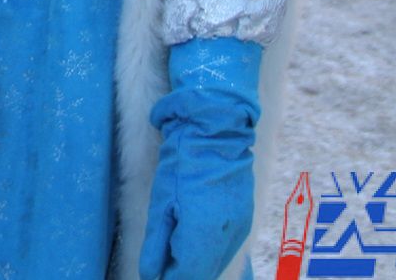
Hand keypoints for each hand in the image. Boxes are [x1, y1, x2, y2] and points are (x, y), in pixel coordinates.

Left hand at [139, 39, 261, 279]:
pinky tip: (192, 238)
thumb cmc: (183, 162)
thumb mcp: (161, 203)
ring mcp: (240, 230)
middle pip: (202, 273)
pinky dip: (208, 252)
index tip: (153, 273)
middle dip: (180, 272)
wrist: (216, 130)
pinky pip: (224, 249)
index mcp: (204, 235)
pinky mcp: (245, 220)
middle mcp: (227, 238)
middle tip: (160, 263)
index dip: (167, 278)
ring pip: (214, 264)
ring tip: (172, 250)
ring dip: (195, 263)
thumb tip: (150, 275)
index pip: (185, 276)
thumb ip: (156, 244)